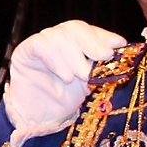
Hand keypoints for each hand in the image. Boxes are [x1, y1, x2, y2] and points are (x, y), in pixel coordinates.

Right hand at [3, 21, 125, 144]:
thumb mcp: (89, 83)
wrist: (39, 118)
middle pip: (75, 28)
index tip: (120, 44)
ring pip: (60, 36)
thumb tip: (121, 56)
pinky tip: (65, 76)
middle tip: (104, 56)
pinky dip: (56, 60)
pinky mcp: (25, 51)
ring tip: (81, 76)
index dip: (105, 35)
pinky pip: (41, 45)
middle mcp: (58, 39)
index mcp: (75, 43)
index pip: (90, 31)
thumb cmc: (65, 100)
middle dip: (92, 42)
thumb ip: (101, 68)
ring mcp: (41, 43)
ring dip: (75, 56)